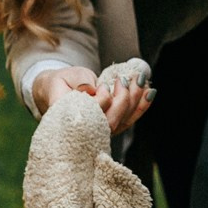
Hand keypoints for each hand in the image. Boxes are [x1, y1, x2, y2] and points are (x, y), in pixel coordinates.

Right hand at [33, 66, 152, 134]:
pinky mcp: (111, 127)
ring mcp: (100, 131)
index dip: (102, 100)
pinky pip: (129, 119)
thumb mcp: (66, 77)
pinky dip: (141, 106)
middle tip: (124, 79)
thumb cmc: (62, 83)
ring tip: (141, 80)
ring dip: (136, 100)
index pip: (93, 115)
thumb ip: (79, 81)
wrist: (58, 91)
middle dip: (124, 98)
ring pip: (123, 120)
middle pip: (112, 121)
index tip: (101, 86)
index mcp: (70, 119)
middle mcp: (87, 130)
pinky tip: (150, 93)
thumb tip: (92, 89)